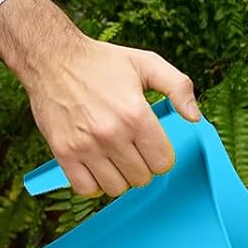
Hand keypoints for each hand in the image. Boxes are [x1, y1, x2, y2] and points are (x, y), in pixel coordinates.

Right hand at [0, 0, 199, 197]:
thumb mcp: (146, 63)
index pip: (162, 162)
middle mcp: (111, 133)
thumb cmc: (101, 62)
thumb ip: (178, 87)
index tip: (151, 144)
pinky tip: (95, 166)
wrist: (53, 58)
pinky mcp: (63, 153)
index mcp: (136, 114)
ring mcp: (85, 146)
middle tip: (131, 147)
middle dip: (141, 165)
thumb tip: (194, 117)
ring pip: (116, 188)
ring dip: (119, 176)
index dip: (160, 155)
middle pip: (141, 178)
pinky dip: (93, 183)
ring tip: (114, 156)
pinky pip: (86, 189)